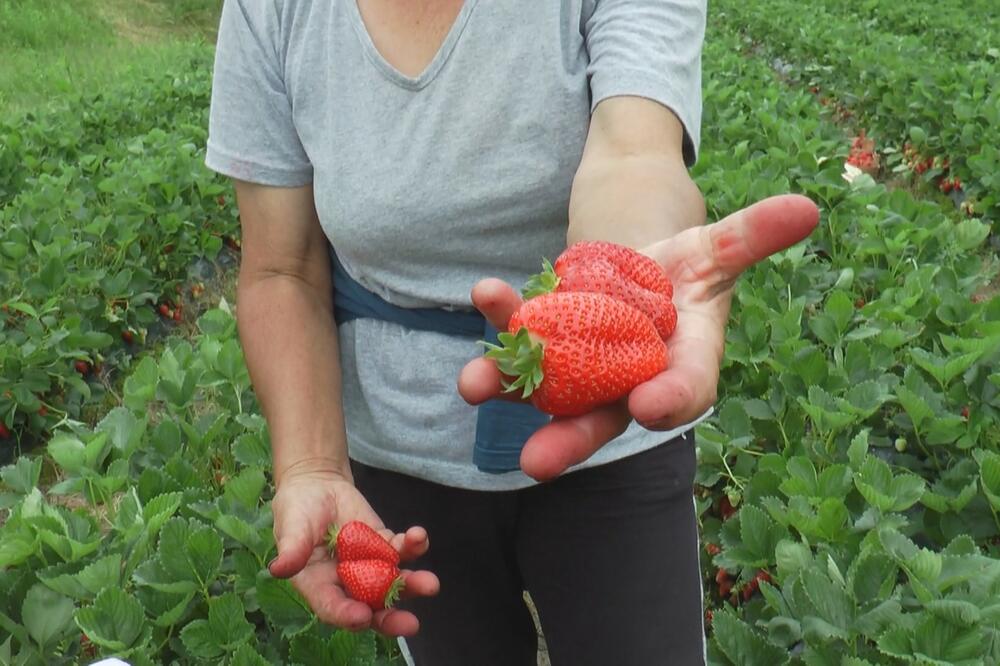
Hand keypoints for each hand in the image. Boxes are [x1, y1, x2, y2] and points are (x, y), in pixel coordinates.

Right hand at [268, 465, 439, 635]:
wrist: (317, 486)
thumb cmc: (296, 511)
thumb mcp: (291, 527)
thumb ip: (292, 549)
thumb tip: (279, 569)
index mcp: (319, 586)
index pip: (333, 607)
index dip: (347, 615)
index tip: (363, 616)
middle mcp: (347, 583)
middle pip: (371, 606)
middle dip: (391, 617)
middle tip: (410, 624)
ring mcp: (369, 565)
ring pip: (393, 581)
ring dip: (412, 584)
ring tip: (430, 584)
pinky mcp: (384, 544)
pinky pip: (401, 550)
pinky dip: (413, 546)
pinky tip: (419, 536)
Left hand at [458, 194, 818, 480]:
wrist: (636, 266)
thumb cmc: (686, 266)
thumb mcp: (717, 248)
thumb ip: (753, 236)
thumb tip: (809, 207)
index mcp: (682, 364)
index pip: (684, 391)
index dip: (671, 399)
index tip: (651, 407)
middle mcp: (628, 379)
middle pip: (602, 415)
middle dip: (570, 437)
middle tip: (537, 461)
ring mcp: (580, 366)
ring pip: (546, 385)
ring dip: (510, 385)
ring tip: (474, 385)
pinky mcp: (544, 343)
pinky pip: (520, 339)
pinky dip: (501, 325)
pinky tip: (485, 297)